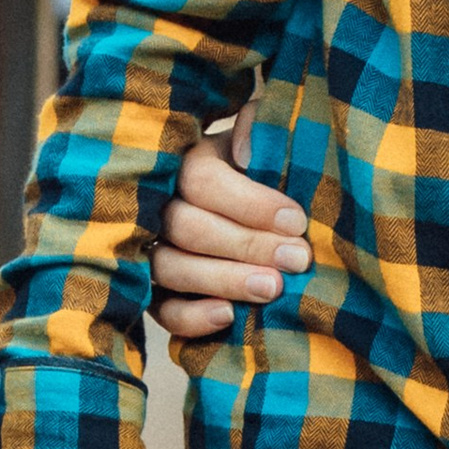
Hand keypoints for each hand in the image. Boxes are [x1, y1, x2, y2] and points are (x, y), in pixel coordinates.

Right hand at [150, 107, 308, 344]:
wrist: (256, 212)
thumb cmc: (264, 172)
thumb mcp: (266, 140)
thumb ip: (260, 130)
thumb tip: (246, 151)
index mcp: (185, 162)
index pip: (202, 181)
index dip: (250, 204)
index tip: (297, 221)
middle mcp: (158, 206)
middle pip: (188, 228)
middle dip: (248, 246)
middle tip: (297, 260)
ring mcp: (151, 252)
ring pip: (172, 269)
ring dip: (224, 281)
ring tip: (273, 288)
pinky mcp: (155, 294)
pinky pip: (162, 312)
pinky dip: (192, 318)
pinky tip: (229, 316)